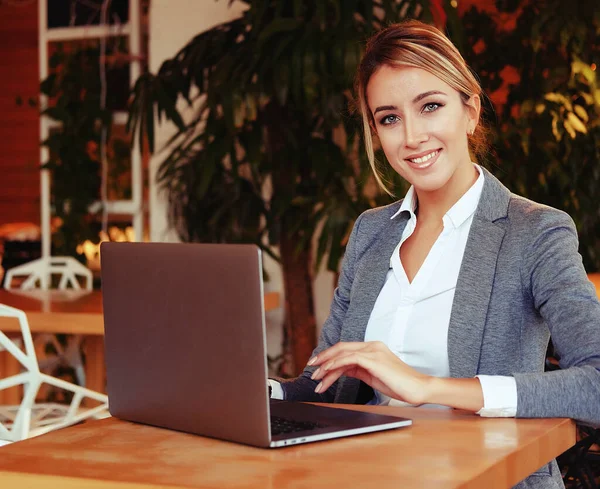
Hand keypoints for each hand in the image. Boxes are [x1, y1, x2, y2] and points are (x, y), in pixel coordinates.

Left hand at [309, 341, 431, 404]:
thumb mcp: (374, 375)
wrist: (418, 389)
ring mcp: (373, 351)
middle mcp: (372, 346)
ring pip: (342, 353)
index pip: (346, 349)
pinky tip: (327, 373)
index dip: (330, 356)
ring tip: (316, 378)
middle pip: (341, 348)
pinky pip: (348, 359)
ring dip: (326, 366)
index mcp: (373, 348)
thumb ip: (358, 369)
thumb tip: (341, 370)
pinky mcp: (374, 360)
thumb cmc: (399, 384)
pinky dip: (335, 365)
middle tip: (310, 368)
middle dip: (323, 358)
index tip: (317, 366)